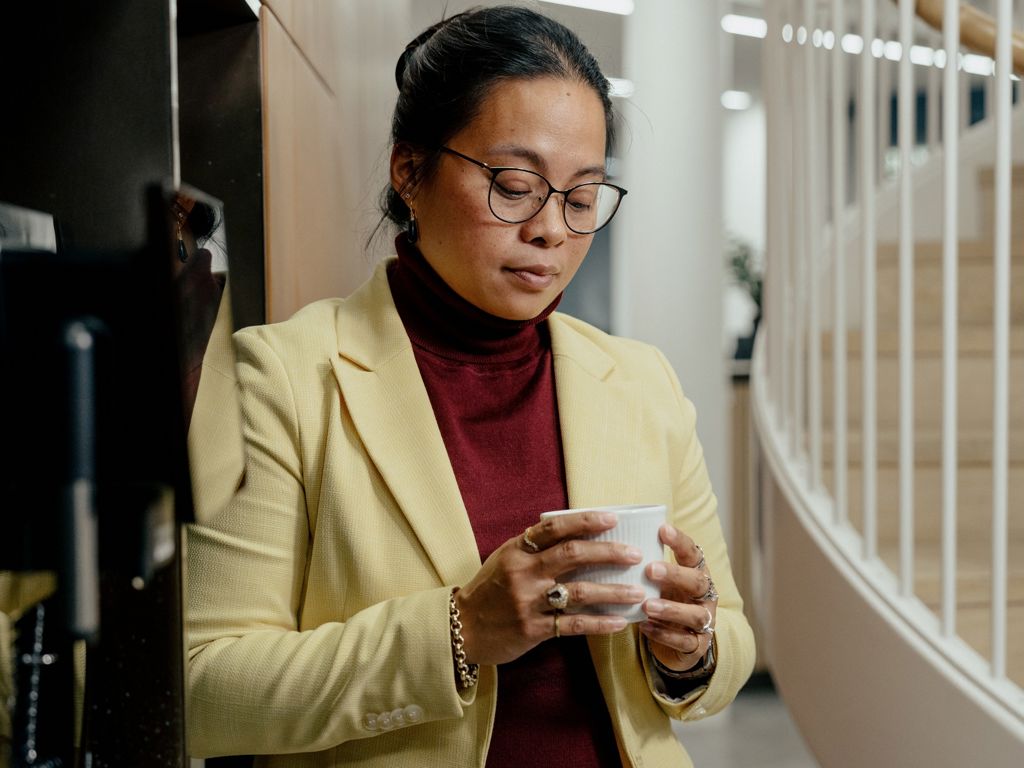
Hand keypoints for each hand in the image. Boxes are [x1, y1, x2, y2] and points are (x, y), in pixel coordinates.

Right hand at [455, 511, 644, 665]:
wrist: (463, 628)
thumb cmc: (490, 590)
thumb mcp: (506, 560)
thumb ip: (535, 550)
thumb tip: (579, 535)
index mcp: (517, 550)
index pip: (554, 528)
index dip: (585, 521)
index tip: (612, 518)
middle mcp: (523, 572)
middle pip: (573, 555)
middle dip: (609, 552)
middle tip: (635, 554)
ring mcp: (528, 601)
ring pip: (579, 592)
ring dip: (613, 592)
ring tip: (638, 593)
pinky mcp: (533, 629)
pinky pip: (573, 624)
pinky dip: (599, 623)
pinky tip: (619, 623)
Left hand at [640, 524, 717, 671]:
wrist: (683, 639)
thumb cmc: (666, 598)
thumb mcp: (661, 580)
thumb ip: (647, 563)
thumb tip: (611, 538)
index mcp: (696, 573)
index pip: (693, 553)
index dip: (680, 541)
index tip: (662, 529)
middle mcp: (705, 595)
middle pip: (697, 581)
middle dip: (674, 575)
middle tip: (650, 569)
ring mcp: (704, 620)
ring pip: (695, 614)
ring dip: (671, 609)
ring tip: (646, 606)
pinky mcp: (697, 645)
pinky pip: (684, 641)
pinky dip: (665, 635)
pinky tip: (646, 627)